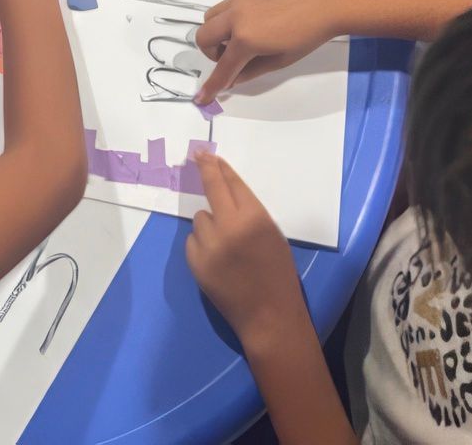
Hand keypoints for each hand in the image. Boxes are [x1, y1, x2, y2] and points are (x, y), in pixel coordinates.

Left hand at [186, 154, 302, 343]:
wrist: (268, 317)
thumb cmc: (278, 275)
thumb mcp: (273, 235)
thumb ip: (250, 212)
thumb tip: (227, 192)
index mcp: (254, 217)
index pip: (232, 183)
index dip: (219, 167)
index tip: (206, 154)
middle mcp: (230, 227)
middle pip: (212, 188)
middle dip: (205, 170)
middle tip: (196, 156)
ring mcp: (210, 246)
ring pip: (200, 218)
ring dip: (210, 224)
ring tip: (225, 244)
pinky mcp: (196, 263)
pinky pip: (193, 240)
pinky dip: (202, 244)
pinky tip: (217, 259)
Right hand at [195, 0, 343, 99]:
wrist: (321, 5)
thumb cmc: (305, 38)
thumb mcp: (278, 62)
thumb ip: (249, 72)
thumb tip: (231, 80)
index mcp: (246, 39)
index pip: (223, 67)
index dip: (212, 86)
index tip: (201, 97)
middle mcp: (236, 16)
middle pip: (203, 36)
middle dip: (211, 53)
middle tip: (230, 57)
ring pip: (210, 17)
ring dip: (217, 32)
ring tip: (240, 38)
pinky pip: (227, 4)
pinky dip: (231, 17)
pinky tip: (255, 21)